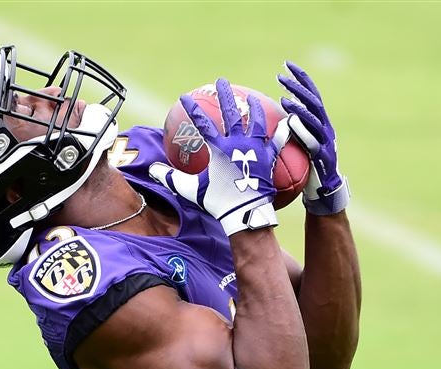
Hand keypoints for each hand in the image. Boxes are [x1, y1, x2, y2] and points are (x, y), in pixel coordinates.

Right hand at [149, 79, 278, 235]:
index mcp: (218, 147)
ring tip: (252, 99)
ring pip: (256, 121)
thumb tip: (152, 171)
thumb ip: (170, 178)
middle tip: (221, 82)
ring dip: (253, 108)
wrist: (244, 213)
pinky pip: (278, 141)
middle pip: (231, 113)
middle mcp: (238, 142)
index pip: (202, 122)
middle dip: (224, 95)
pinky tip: (288, 121)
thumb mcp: (190, 190)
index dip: (192, 108)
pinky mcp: (269, 158)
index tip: (185, 97)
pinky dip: (283, 131)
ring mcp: (255, 148)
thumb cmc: (217, 202)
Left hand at [278, 62, 349, 214]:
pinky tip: (291, 121)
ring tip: (284, 96)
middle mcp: (325, 127)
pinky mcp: (323, 155)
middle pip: (313, 100)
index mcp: (319, 122)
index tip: (287, 64)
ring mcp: (326, 140)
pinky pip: (313, 139)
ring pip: (315, 117)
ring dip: (299, 105)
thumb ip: (288, 129)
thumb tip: (268, 117)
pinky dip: (302, 128)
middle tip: (281, 75)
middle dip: (298, 86)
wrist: (323, 192)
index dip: (301, 78)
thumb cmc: (307, 168)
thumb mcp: (297, 144)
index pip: (311, 94)